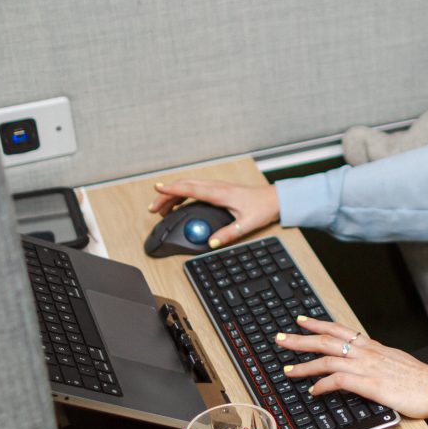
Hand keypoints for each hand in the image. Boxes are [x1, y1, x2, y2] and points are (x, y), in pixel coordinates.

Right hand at [147, 178, 279, 248]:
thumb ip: (228, 233)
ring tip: (160, 209)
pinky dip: (182, 194)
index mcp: (220, 193)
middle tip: (152, 208)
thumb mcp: (247, 224)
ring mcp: (217, 187)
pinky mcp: (218, 190)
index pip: (191, 188)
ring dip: (173, 195)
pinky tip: (178, 204)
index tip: (157, 188)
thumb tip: (211, 242)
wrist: (275, 199)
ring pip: (189, 186)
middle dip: (166, 195)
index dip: (172, 189)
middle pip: (185, 186)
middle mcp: (216, 187)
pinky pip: (195, 189)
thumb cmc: (263, 207)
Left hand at [278, 317, 427, 420]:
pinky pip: (339, 380)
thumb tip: (361, 365)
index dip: (318, 324)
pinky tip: (314, 391)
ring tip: (288, 370)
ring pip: (328, 359)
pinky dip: (322, 385)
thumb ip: (376, 361)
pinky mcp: (371, 384)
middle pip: (327, 340)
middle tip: (280, 339)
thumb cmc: (419, 380)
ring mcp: (368, 367)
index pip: (339, 330)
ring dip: (304, 365)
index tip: (300, 321)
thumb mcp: (394, 362)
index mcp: (372, 346)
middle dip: (300, 339)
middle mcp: (367, 352)